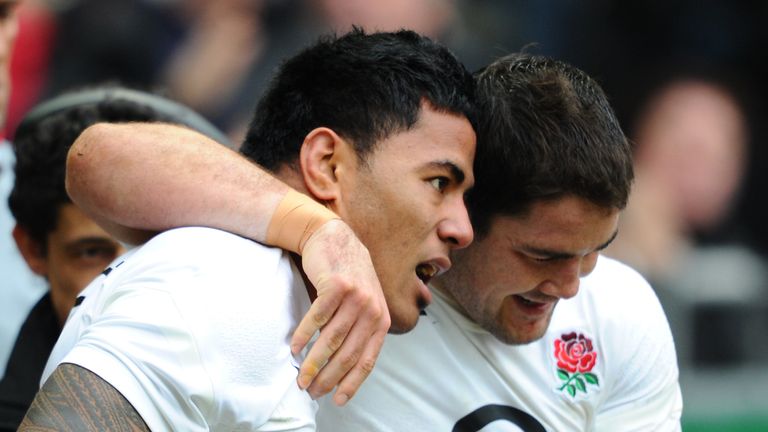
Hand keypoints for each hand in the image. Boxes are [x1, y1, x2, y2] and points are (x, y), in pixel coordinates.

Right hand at [291, 219, 389, 404]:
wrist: (334, 238)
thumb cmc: (346, 276)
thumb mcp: (364, 303)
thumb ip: (360, 330)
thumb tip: (343, 368)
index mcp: (382, 320)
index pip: (367, 360)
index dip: (351, 383)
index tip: (336, 400)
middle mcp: (373, 310)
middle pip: (347, 354)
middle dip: (327, 377)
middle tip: (310, 390)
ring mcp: (356, 298)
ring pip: (331, 340)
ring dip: (313, 362)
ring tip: (300, 376)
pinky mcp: (337, 287)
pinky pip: (317, 319)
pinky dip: (304, 336)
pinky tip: (294, 347)